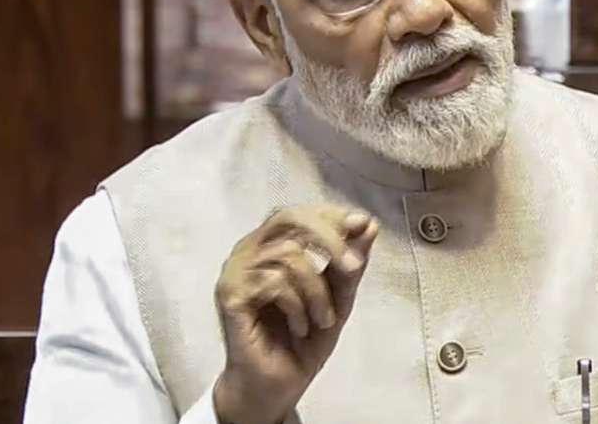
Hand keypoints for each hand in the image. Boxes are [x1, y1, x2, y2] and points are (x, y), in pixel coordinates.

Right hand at [211, 205, 379, 423]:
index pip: (301, 213)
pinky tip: (300, 327)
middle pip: (290, 218)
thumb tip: (369, 224)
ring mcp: (236, 271)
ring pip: (289, 256)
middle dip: (329, 239)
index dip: (333, 215)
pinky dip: (298, 307)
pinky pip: (274, 282)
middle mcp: (250, 250)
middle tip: (352, 266)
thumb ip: (350, 263)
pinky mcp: (229, 294)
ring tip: (323, 320)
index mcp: (273, 245)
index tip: (363, 223)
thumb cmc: (303, 338)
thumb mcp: (338, 298)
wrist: (279, 384)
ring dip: (317, 292)